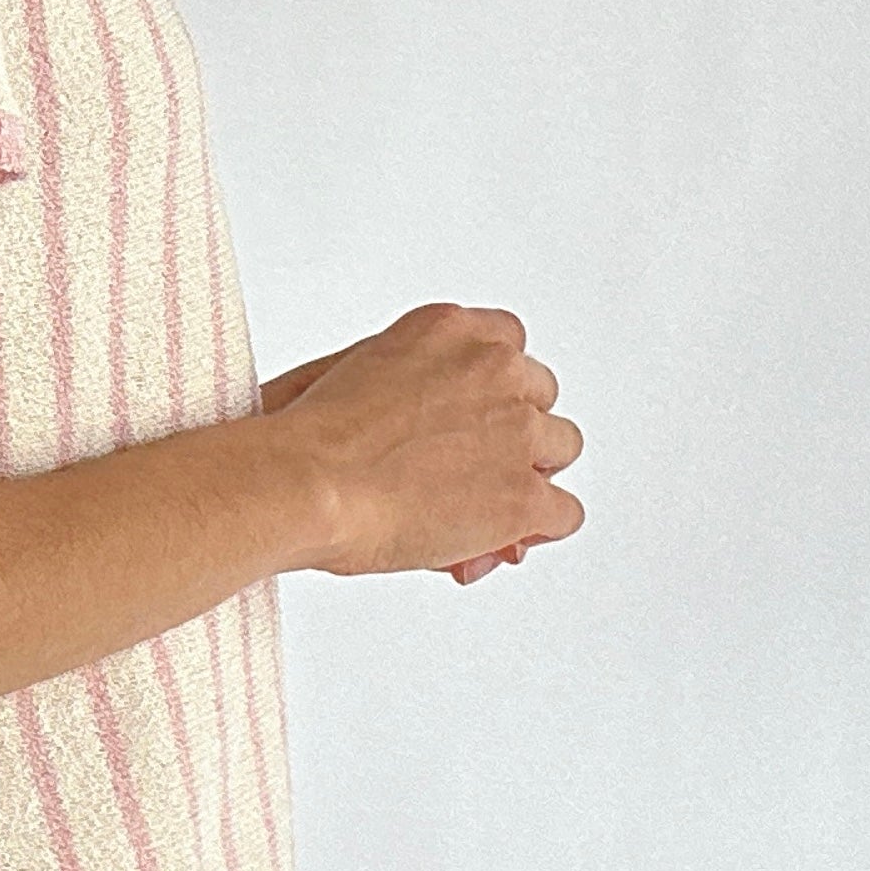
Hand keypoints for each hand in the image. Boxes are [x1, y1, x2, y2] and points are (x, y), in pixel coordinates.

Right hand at [260, 305, 583, 579]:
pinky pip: (564, 514)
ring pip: (561, 448)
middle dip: (510, 433)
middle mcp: (492, 369)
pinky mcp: (524, 495)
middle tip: (469, 469)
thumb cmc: (308, 436)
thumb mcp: (351, 373)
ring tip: (480, 506)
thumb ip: (407, 388)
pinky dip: (534, 530)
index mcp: (450, 330)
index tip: (469, 417)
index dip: (489, 391)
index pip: (506, 345)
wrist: (305, 482)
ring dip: (529, 475)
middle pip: (538, 397)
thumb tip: (432, 437)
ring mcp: (516, 431)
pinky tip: (495, 540)